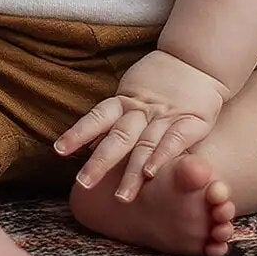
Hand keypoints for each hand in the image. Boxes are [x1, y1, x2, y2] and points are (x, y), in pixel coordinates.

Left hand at [52, 49, 227, 202]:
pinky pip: (175, 140)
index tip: (59, 151)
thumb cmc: (161, 81)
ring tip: (121, 196)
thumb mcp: (131, 94)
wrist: (197, 59)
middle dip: (101, 162)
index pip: (97, 117)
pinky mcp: (192, 121)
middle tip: (84, 184)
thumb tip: (89, 143)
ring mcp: (166, 116)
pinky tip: (151, 174)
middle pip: (119, 137)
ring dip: (133, 171)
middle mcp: (142, 110)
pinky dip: (162, 156)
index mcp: (125, 101)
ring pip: (145, 144)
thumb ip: (114, 120)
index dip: (78, 132)